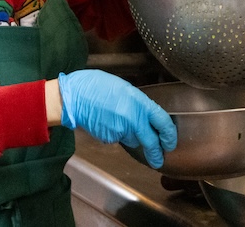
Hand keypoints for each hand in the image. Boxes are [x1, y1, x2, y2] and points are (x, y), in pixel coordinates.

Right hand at [57, 70, 176, 168]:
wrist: (74, 97)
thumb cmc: (96, 86)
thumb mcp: (124, 88)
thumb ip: (138, 104)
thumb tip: (146, 115)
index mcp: (139, 103)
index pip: (162, 122)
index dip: (169, 135)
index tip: (170, 142)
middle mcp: (132, 119)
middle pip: (151, 141)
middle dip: (156, 153)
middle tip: (158, 159)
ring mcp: (120, 130)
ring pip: (133, 138)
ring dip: (132, 135)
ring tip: (117, 120)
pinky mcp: (109, 138)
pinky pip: (118, 138)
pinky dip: (116, 133)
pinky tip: (107, 121)